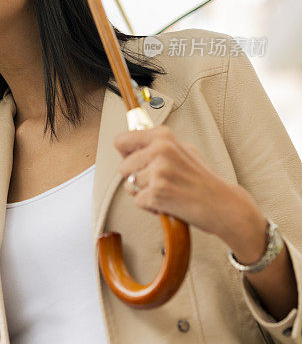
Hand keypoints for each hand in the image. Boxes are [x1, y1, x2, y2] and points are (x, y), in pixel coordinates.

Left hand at [113, 124, 262, 237]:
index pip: (121, 141)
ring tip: (166, 191)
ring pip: (130, 185)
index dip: (125, 154)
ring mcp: (158, 172)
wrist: (223, 204)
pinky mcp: (157, 193)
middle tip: (159, 181)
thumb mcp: (182, 149)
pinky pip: (138, 201)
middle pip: (123, 167)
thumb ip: (157, 144)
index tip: (133, 160)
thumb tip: (129, 142)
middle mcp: (159, 150)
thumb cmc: (203, 179)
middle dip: (136, 178)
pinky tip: (168, 202)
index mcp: (163, 137)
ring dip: (144, 193)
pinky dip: (151, 206)